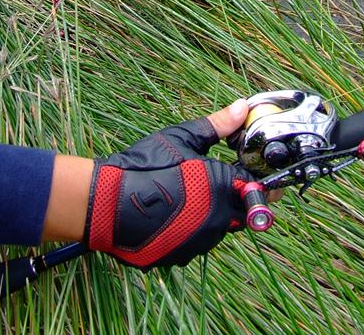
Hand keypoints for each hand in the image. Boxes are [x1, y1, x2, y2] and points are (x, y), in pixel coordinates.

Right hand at [84, 100, 253, 268]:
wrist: (106, 202)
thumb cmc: (145, 166)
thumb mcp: (182, 138)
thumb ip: (218, 126)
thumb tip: (241, 107)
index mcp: (222, 187)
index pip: (257, 187)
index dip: (256, 177)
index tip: (250, 170)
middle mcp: (217, 220)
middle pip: (241, 211)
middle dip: (234, 197)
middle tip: (214, 181)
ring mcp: (199, 242)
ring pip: (218, 228)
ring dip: (210, 213)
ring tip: (185, 194)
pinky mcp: (180, 256)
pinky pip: (195, 242)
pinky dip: (189, 229)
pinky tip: (171, 213)